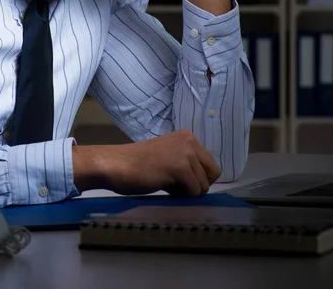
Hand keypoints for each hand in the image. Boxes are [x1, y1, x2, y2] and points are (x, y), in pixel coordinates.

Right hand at [72, 130, 221, 196]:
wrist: (118, 165)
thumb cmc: (139, 165)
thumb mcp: (169, 156)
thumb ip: (186, 163)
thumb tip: (203, 183)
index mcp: (188, 136)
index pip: (211, 165)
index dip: (199, 178)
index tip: (181, 180)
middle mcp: (189, 140)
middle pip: (214, 174)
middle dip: (199, 185)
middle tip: (178, 187)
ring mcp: (185, 152)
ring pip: (204, 185)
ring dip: (188, 192)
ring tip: (167, 185)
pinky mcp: (179, 167)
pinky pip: (195, 191)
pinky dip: (182, 196)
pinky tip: (165, 187)